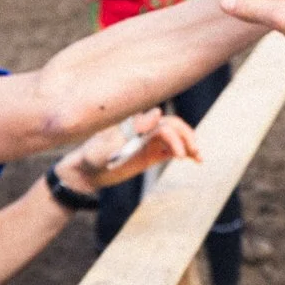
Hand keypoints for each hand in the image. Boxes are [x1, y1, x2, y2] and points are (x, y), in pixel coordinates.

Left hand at [57, 108, 199, 193]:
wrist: (86, 172)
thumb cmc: (94, 155)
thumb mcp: (111, 144)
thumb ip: (134, 129)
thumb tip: (158, 112)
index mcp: (136, 122)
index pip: (161, 123)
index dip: (173, 136)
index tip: (178, 155)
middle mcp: (145, 128)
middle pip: (173, 126)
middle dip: (186, 138)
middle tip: (193, 153)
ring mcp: (149, 140)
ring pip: (176, 137)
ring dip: (189, 144)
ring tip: (198, 158)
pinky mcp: (152, 153)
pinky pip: (172, 149)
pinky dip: (184, 152)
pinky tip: (193, 160)